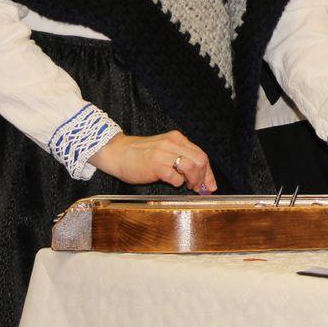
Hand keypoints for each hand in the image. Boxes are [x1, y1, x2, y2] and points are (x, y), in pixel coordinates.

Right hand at [89, 130, 216, 193]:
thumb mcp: (164, 150)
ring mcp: (164, 154)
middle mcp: (173, 143)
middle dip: (203, 177)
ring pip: (192, 167)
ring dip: (193, 180)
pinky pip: (176, 177)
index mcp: (177, 138)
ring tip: (187, 186)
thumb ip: (181, 158)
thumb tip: (200, 177)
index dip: (208, 172)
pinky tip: (172, 183)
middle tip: (198, 188)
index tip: (210, 185)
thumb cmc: (140, 155)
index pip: (201, 154)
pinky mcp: (155, 165)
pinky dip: (178, 183)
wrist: (117, 153)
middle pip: (201, 160)